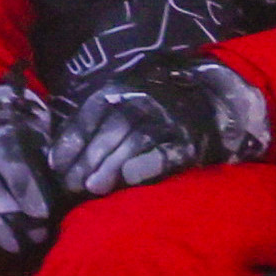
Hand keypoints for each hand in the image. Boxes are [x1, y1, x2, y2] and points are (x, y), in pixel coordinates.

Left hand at [52, 66, 264, 201]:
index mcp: (125, 88)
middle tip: (72, 185)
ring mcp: (168, 119)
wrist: (218, 94)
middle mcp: (145, 100)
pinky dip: (148, 164)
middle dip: (89, 159)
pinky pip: (167, 153)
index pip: (92, 113)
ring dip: (111, 165)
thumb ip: (95, 122)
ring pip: (134, 142)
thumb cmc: (160, 102)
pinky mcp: (189, 140)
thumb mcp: (126, 99)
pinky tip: (130, 178)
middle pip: (111, 131)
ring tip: (93, 187)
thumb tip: (58, 158)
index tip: (57, 166)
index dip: (73, 140)